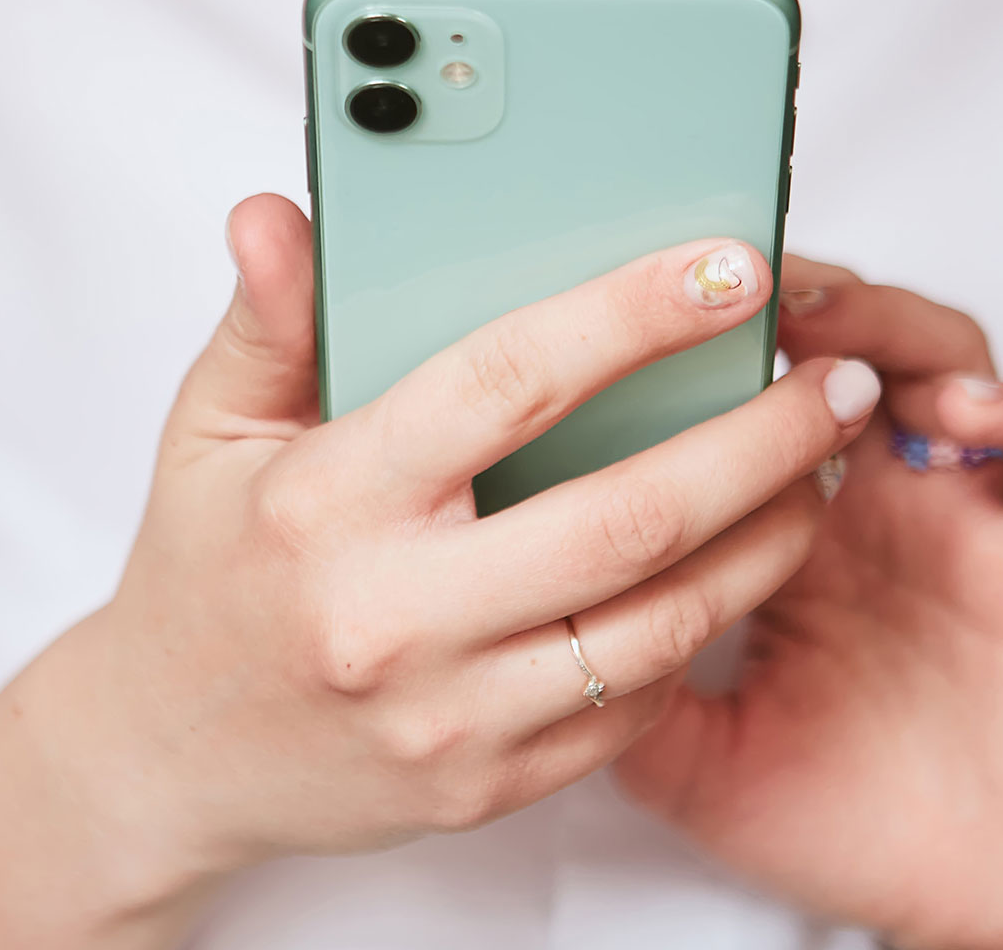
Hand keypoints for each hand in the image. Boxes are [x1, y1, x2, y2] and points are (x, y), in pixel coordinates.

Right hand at [0, 203, 879, 948]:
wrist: (172, 753)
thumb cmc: (203, 570)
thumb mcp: (211, 431)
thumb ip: (267, 321)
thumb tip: (275, 215)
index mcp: (330, 500)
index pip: (506, 383)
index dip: (631, 315)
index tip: (729, 268)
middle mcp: (395, 615)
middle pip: (627, 514)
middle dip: (757, 437)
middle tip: (829, 380)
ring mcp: (449, 716)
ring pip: (658, 620)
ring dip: (766, 534)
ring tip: (819, 465)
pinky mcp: (485, 786)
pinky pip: (631, 703)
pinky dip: (700, 625)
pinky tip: (734, 562)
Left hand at [615, 257, 1002, 949]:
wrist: (960, 900)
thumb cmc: (824, 817)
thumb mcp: (691, 749)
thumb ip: (617, 678)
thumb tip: (510, 614)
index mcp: (781, 527)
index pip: (742, 397)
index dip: (705, 343)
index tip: (647, 307)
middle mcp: (867, 502)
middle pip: (839, 349)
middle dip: (793, 300)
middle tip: (741, 274)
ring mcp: (956, 519)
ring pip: (943, 362)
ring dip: (886, 324)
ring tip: (825, 320)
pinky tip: (962, 407)